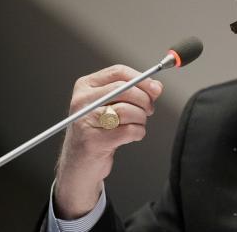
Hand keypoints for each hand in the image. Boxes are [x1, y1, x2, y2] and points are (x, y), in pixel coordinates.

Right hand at [53, 65, 162, 218]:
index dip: (142, 79)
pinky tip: (132, 135)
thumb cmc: (99, 131)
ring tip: (137, 124)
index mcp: (85, 86)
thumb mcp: (114, 106)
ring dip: (141, 119)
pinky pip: (129, 131)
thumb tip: (156, 87)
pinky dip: (138, 133)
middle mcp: (82, 101)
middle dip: (145, 100)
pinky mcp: (93, 141)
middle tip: (149, 110)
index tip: (155, 88)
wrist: (80, 164)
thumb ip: (135, 92)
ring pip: (128, 110)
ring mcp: (85, 121)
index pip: (118, 72)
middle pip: (125, 89)